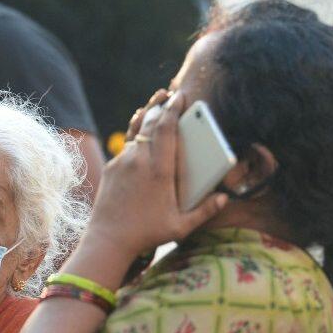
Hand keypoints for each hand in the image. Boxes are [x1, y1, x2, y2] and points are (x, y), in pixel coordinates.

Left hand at [86, 90, 227, 258]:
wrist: (108, 239)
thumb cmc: (146, 234)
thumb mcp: (180, 227)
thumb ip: (205, 211)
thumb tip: (224, 198)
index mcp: (160, 170)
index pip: (167, 129)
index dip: (174, 109)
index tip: (181, 96)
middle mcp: (140, 160)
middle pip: (151, 122)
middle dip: (162, 105)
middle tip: (171, 93)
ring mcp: (123, 162)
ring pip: (136, 129)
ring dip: (147, 114)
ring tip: (157, 102)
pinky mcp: (112, 168)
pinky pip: (126, 143)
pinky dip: (136, 131)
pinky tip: (141, 128)